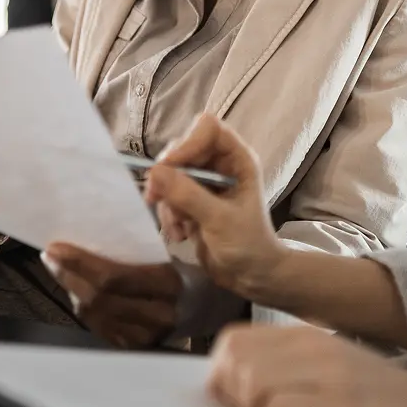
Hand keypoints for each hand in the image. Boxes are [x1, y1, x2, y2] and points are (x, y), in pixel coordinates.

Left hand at [41, 243, 182, 347]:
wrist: (210, 308)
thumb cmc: (187, 273)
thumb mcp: (169, 254)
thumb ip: (134, 251)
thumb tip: (89, 238)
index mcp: (167, 284)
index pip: (112, 277)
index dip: (79, 264)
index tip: (56, 248)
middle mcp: (158, 314)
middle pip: (98, 298)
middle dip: (68, 275)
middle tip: (51, 256)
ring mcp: (146, 336)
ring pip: (94, 315)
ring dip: (71, 291)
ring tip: (59, 270)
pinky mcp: (137, 347)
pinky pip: (99, 328)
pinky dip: (83, 308)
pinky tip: (76, 292)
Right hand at [142, 113, 285, 298]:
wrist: (252, 277)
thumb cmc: (249, 245)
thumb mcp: (219, 220)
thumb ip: (188, 195)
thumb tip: (154, 172)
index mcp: (237, 159)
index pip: (207, 129)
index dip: (187, 143)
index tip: (169, 168)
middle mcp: (219, 165)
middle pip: (182, 149)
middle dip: (168, 177)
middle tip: (156, 198)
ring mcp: (204, 183)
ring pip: (169, 174)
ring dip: (167, 202)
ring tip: (178, 228)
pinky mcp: (191, 201)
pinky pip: (167, 195)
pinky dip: (168, 215)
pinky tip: (179, 235)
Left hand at [207, 325, 406, 406]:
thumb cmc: (385, 402)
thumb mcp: (332, 369)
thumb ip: (288, 368)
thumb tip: (235, 389)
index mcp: (304, 337)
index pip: (232, 342)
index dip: (222, 375)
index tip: (235, 404)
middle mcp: (311, 347)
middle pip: (234, 361)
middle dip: (232, 397)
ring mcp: (326, 374)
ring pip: (251, 383)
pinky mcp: (340, 406)